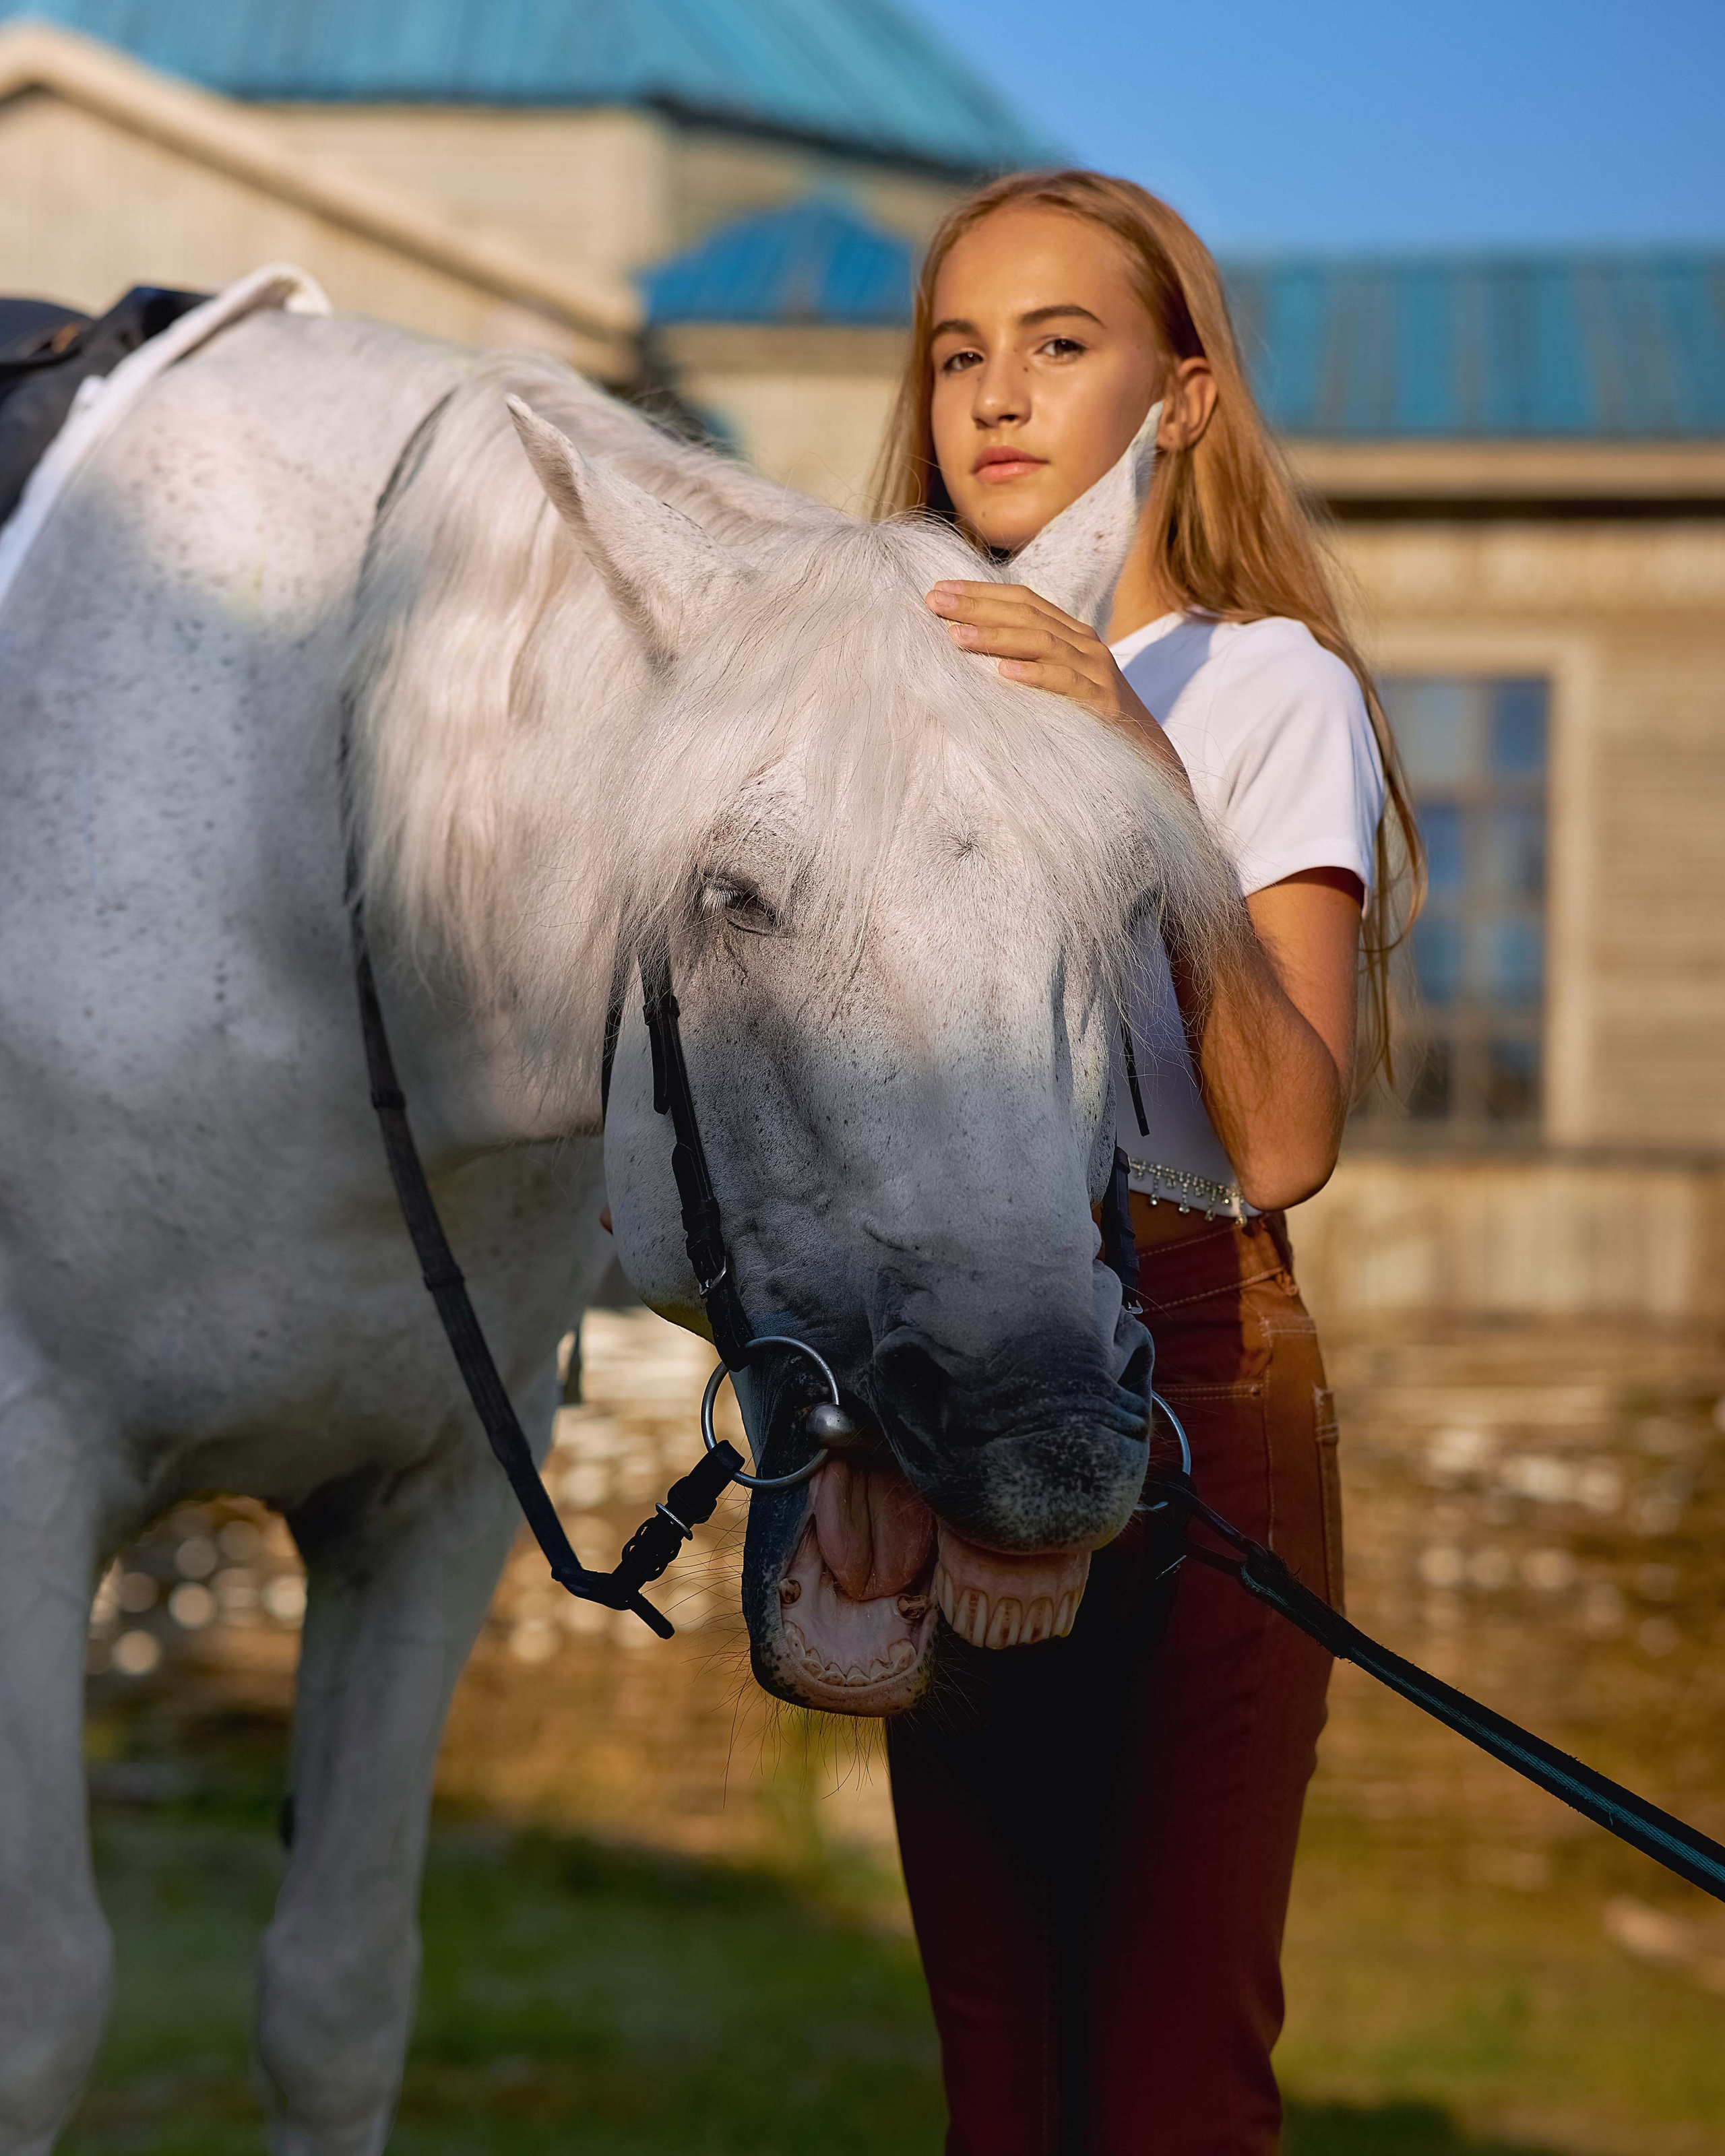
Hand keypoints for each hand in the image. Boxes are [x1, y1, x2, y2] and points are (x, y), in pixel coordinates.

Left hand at [926, 581, 1189, 786]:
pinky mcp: (1103, 703)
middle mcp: (1084, 645)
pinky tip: (1004, 672)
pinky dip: (1035, 675)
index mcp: (1070, 634)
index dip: (980, 592)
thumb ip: (1024, 661)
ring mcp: (1096, 671)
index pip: (1022, 601)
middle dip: (978, 607)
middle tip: (934, 603)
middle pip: (1026, 615)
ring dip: (996, 637)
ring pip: (1043, 643)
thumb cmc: (1086, 719)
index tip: (937, 591)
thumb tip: (967, 649)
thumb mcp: (1053, 683)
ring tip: (956, 636)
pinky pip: (1065, 683)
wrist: (1145, 755)